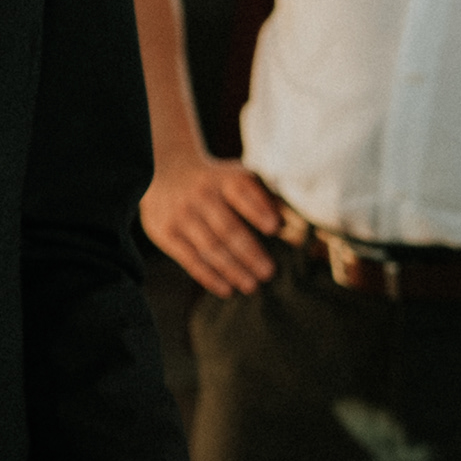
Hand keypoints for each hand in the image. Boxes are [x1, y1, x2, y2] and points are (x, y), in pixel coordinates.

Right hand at [143, 150, 282, 297]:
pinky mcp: (166, 232)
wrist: (163, 171)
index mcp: (224, 178)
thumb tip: (296, 225)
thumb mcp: (236, 177)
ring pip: (210, 247)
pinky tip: (227, 289)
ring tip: (252, 285)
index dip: (258, 208)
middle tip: (269, 272)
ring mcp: (182, 214)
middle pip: (227, 227)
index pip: (242, 191)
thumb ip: (265, 198)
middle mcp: (202, 194)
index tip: (276, 227)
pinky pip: (190, 259)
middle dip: (249, 251)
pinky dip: (209, 276)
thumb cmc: (215, 182)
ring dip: (232, 269)